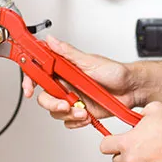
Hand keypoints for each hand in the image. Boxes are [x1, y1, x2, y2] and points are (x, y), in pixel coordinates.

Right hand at [22, 35, 136, 128]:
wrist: (131, 89)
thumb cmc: (115, 72)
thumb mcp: (90, 61)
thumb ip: (67, 52)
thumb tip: (50, 40)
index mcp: (65, 68)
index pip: (39, 72)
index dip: (30, 80)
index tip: (30, 88)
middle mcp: (66, 83)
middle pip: (44, 96)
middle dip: (52, 103)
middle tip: (64, 104)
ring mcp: (73, 98)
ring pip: (55, 111)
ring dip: (67, 113)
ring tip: (82, 110)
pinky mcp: (80, 112)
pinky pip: (68, 121)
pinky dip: (76, 121)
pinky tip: (87, 116)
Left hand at [100, 101, 161, 161]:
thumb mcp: (153, 109)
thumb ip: (138, 113)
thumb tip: (135, 116)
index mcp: (127, 143)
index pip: (104, 146)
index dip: (110, 142)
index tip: (114, 141)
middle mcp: (131, 161)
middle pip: (116, 161)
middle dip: (125, 153)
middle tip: (139, 146)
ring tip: (153, 154)